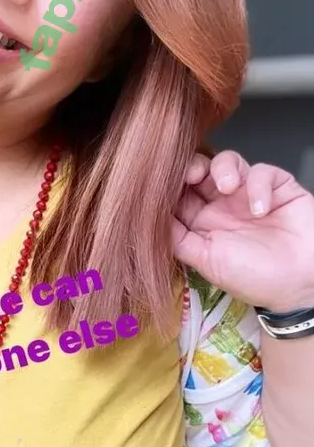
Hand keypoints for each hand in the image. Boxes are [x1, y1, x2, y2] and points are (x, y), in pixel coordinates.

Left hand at [172, 150, 313, 311]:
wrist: (300, 284)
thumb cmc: (254, 279)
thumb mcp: (207, 262)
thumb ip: (179, 241)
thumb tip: (148, 224)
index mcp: (202, 223)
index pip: (179, 196)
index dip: (168, 186)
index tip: (159, 183)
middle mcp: (222, 205)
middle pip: (199, 172)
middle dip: (191, 168)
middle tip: (191, 175)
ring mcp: (248, 194)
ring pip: (227, 162)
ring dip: (223, 168)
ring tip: (227, 187)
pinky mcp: (276, 186)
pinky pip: (262, 171)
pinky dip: (258, 185)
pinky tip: (261, 209)